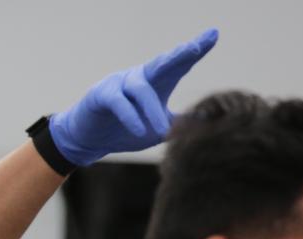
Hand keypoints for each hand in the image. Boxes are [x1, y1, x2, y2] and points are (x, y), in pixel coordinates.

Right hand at [49, 28, 217, 164]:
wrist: (88, 140)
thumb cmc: (124, 131)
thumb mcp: (157, 132)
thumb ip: (178, 125)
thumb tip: (204, 122)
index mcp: (157, 83)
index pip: (179, 65)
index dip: (196, 50)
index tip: (214, 35)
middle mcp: (140, 77)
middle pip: (162, 63)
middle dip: (179, 55)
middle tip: (195, 48)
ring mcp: (120, 83)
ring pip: (141, 89)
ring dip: (152, 110)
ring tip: (161, 130)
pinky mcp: (101, 95)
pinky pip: (119, 103)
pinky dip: (131, 117)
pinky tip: (140, 130)